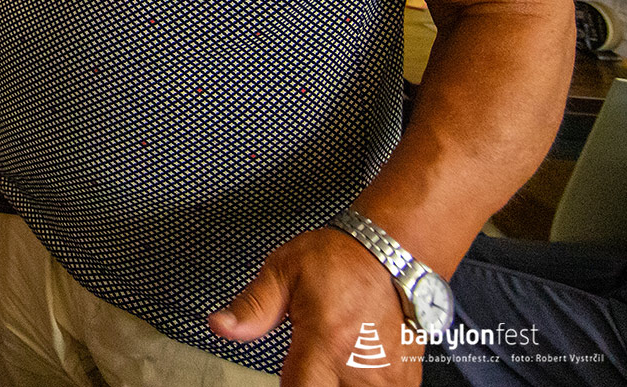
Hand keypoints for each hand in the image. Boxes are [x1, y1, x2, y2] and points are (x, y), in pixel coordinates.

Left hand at [209, 227, 423, 384]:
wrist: (391, 252)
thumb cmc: (339, 259)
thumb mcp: (284, 270)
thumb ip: (253, 307)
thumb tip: (221, 326)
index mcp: (326, 341)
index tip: (284, 378)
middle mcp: (361, 366)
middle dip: (310, 382)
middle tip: (306, 361)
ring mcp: (388, 378)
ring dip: (334, 384)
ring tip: (330, 361)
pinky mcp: (405, 381)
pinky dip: (357, 383)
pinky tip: (351, 367)